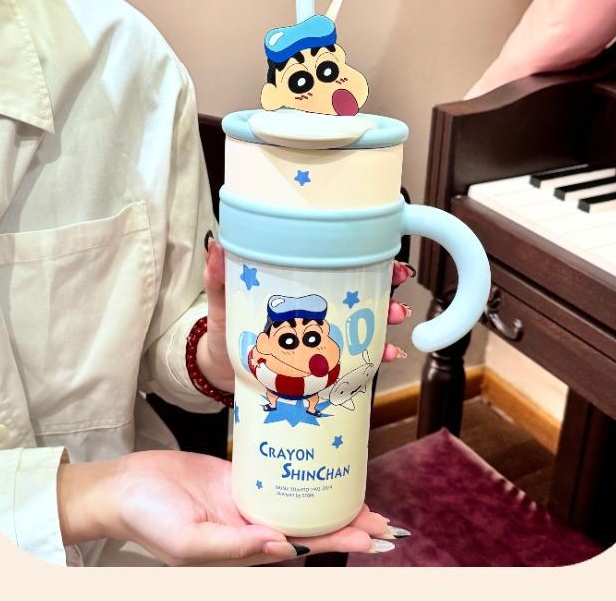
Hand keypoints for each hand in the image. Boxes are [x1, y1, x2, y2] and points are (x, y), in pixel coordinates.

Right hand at [58, 450, 400, 565]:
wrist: (122, 487)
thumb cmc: (148, 518)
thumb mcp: (190, 542)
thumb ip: (236, 546)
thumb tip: (283, 548)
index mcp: (245, 548)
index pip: (303, 546)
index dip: (338, 541)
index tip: (372, 538)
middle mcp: (251, 527)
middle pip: (308, 526)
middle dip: (346, 525)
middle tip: (383, 523)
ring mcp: (245, 501)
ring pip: (297, 502)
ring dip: (329, 501)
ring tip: (363, 499)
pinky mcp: (237, 476)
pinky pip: (275, 475)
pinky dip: (299, 474)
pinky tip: (319, 469)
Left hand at [198, 231, 416, 388]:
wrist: (222, 369)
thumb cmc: (225, 328)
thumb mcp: (222, 300)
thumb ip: (218, 277)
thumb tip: (217, 246)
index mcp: (299, 285)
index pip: (336, 263)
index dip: (366, 256)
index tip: (386, 257)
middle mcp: (316, 306)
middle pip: (361, 290)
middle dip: (387, 288)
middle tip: (398, 292)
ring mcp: (322, 333)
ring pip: (366, 322)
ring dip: (387, 321)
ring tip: (395, 324)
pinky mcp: (323, 359)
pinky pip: (356, 355)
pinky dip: (376, 355)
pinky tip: (387, 355)